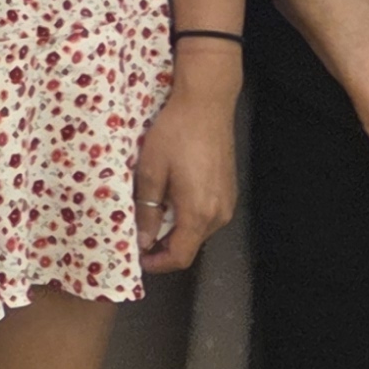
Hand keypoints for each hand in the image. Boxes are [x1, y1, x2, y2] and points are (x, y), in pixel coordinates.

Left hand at [131, 78, 238, 276]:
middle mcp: (219, 213)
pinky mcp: (229, 190)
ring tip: (152, 213)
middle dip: (164, 246)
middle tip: (139, 233)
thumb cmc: (175, 133)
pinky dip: (187, 216)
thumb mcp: (151, 171)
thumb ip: (147, 210)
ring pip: (198, 231)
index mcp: (198, 212)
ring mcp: (227, 202)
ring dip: (175, 230)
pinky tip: (171, 198)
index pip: (180, 256)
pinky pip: (206, 215)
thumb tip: (144, 240)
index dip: (158, 263)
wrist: (206, 104)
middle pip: (190, 245)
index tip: (138, 258)